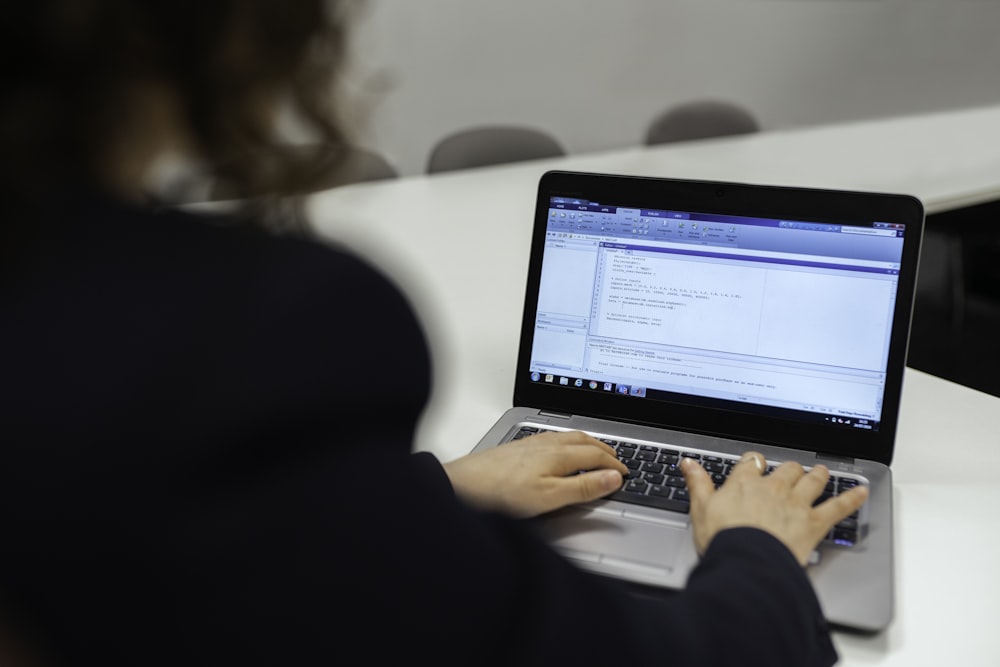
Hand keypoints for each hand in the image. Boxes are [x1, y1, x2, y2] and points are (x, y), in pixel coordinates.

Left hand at [443, 431, 627, 517]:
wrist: (463, 485)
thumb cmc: (501, 493)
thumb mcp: (550, 497)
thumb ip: (584, 488)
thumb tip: (613, 478)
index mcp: (559, 454)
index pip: (597, 456)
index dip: (615, 465)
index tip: (626, 473)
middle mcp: (547, 443)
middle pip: (585, 441)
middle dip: (604, 449)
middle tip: (617, 458)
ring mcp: (531, 443)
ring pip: (569, 437)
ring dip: (587, 443)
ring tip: (595, 451)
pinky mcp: (518, 447)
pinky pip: (553, 438)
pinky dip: (569, 443)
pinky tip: (560, 450)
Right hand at [681, 452, 868, 565]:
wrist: (747, 562)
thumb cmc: (723, 539)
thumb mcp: (700, 509)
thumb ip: (697, 483)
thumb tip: (688, 463)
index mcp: (745, 483)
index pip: (752, 463)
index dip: (755, 463)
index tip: (756, 464)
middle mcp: (774, 488)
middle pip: (787, 468)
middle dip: (791, 468)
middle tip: (794, 470)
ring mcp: (796, 504)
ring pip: (812, 480)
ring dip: (819, 475)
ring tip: (823, 472)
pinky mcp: (814, 523)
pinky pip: (838, 507)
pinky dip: (852, 498)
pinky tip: (862, 491)